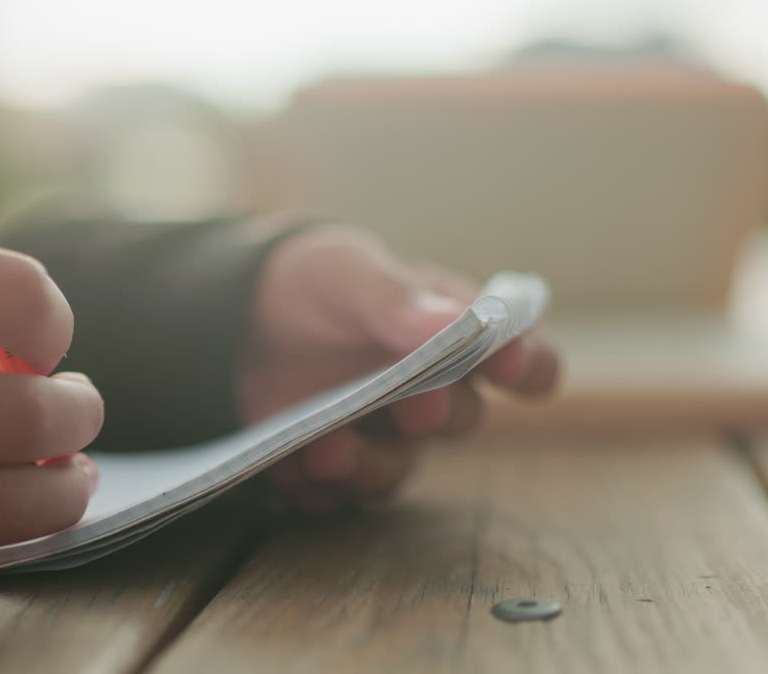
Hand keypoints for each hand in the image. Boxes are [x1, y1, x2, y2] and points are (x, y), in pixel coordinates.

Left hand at [237, 226, 557, 509]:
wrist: (240, 317)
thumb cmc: (317, 284)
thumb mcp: (345, 272)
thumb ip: (396, 299)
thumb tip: (462, 322)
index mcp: (455, 333)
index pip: (521, 356)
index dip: (528, 364)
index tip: (512, 364)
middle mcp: (431, 393)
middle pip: (461, 419)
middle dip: (441, 413)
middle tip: (416, 403)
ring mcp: (384, 437)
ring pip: (397, 471)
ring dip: (367, 467)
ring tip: (325, 449)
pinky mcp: (335, 469)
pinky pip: (334, 495)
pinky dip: (312, 484)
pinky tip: (288, 463)